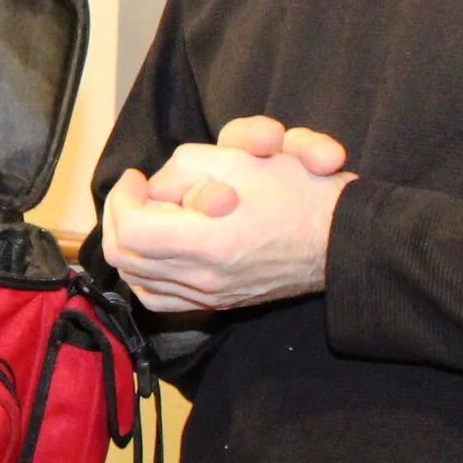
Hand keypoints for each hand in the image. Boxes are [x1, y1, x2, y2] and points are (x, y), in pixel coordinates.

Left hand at [104, 121, 353, 313]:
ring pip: (138, 280)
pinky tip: (155, 252)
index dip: (123, 198)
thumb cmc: (300, 192)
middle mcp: (202, 278)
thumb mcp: (241, 159)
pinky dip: (147, 275)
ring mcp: (209, 296)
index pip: (131, 229)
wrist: (342, 240)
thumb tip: (157, 189)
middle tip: (136, 193)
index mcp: (207, 242)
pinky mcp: (218, 304)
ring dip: (130, 246)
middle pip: (124, 258)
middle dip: (120, 219)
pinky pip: (161, 298)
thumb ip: (184, 169)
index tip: (135, 177)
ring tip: (146, 217)